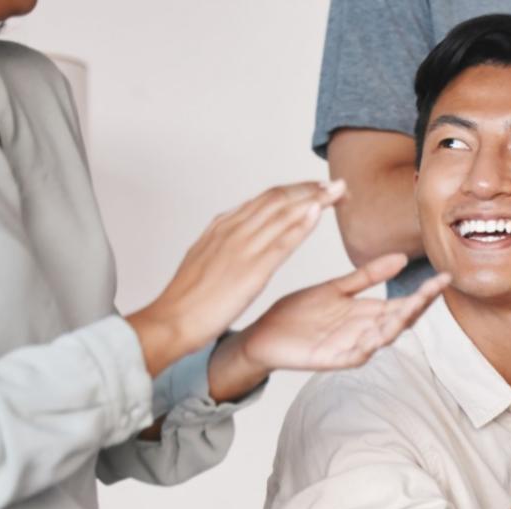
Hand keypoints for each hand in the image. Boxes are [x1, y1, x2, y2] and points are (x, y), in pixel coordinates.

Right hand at [126, 180, 346, 376]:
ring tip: (338, 191)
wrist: (171, 320)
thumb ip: (225, 243)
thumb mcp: (208, 259)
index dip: (295, 191)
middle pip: (278, 199)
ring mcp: (241, 247)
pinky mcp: (250, 269)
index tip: (317, 188)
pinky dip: (301, 224)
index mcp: (222, 226)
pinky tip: (319, 212)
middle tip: (338, 185)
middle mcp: (232, 229)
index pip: (265, 199)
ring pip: (282, 213)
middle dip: (310, 189)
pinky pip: (281, 241)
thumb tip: (242, 234)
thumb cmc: (189, 298)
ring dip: (314, 199)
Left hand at [205, 255, 449, 400]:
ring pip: (382, 337)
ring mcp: (350, 346)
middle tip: (434, 289)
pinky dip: (366, 348)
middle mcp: (364, 331)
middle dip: (418, 306)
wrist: (263, 334)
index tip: (444, 277)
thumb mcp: (336, 288)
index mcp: (367, 313)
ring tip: (411, 308)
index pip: (404, 302)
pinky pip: (353, 355)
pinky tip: (376, 338)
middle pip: (399, 319)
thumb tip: (402, 258)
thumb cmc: (297, 314)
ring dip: (397, 324)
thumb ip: (367, 276)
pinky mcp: (331, 359)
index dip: (425, 292)